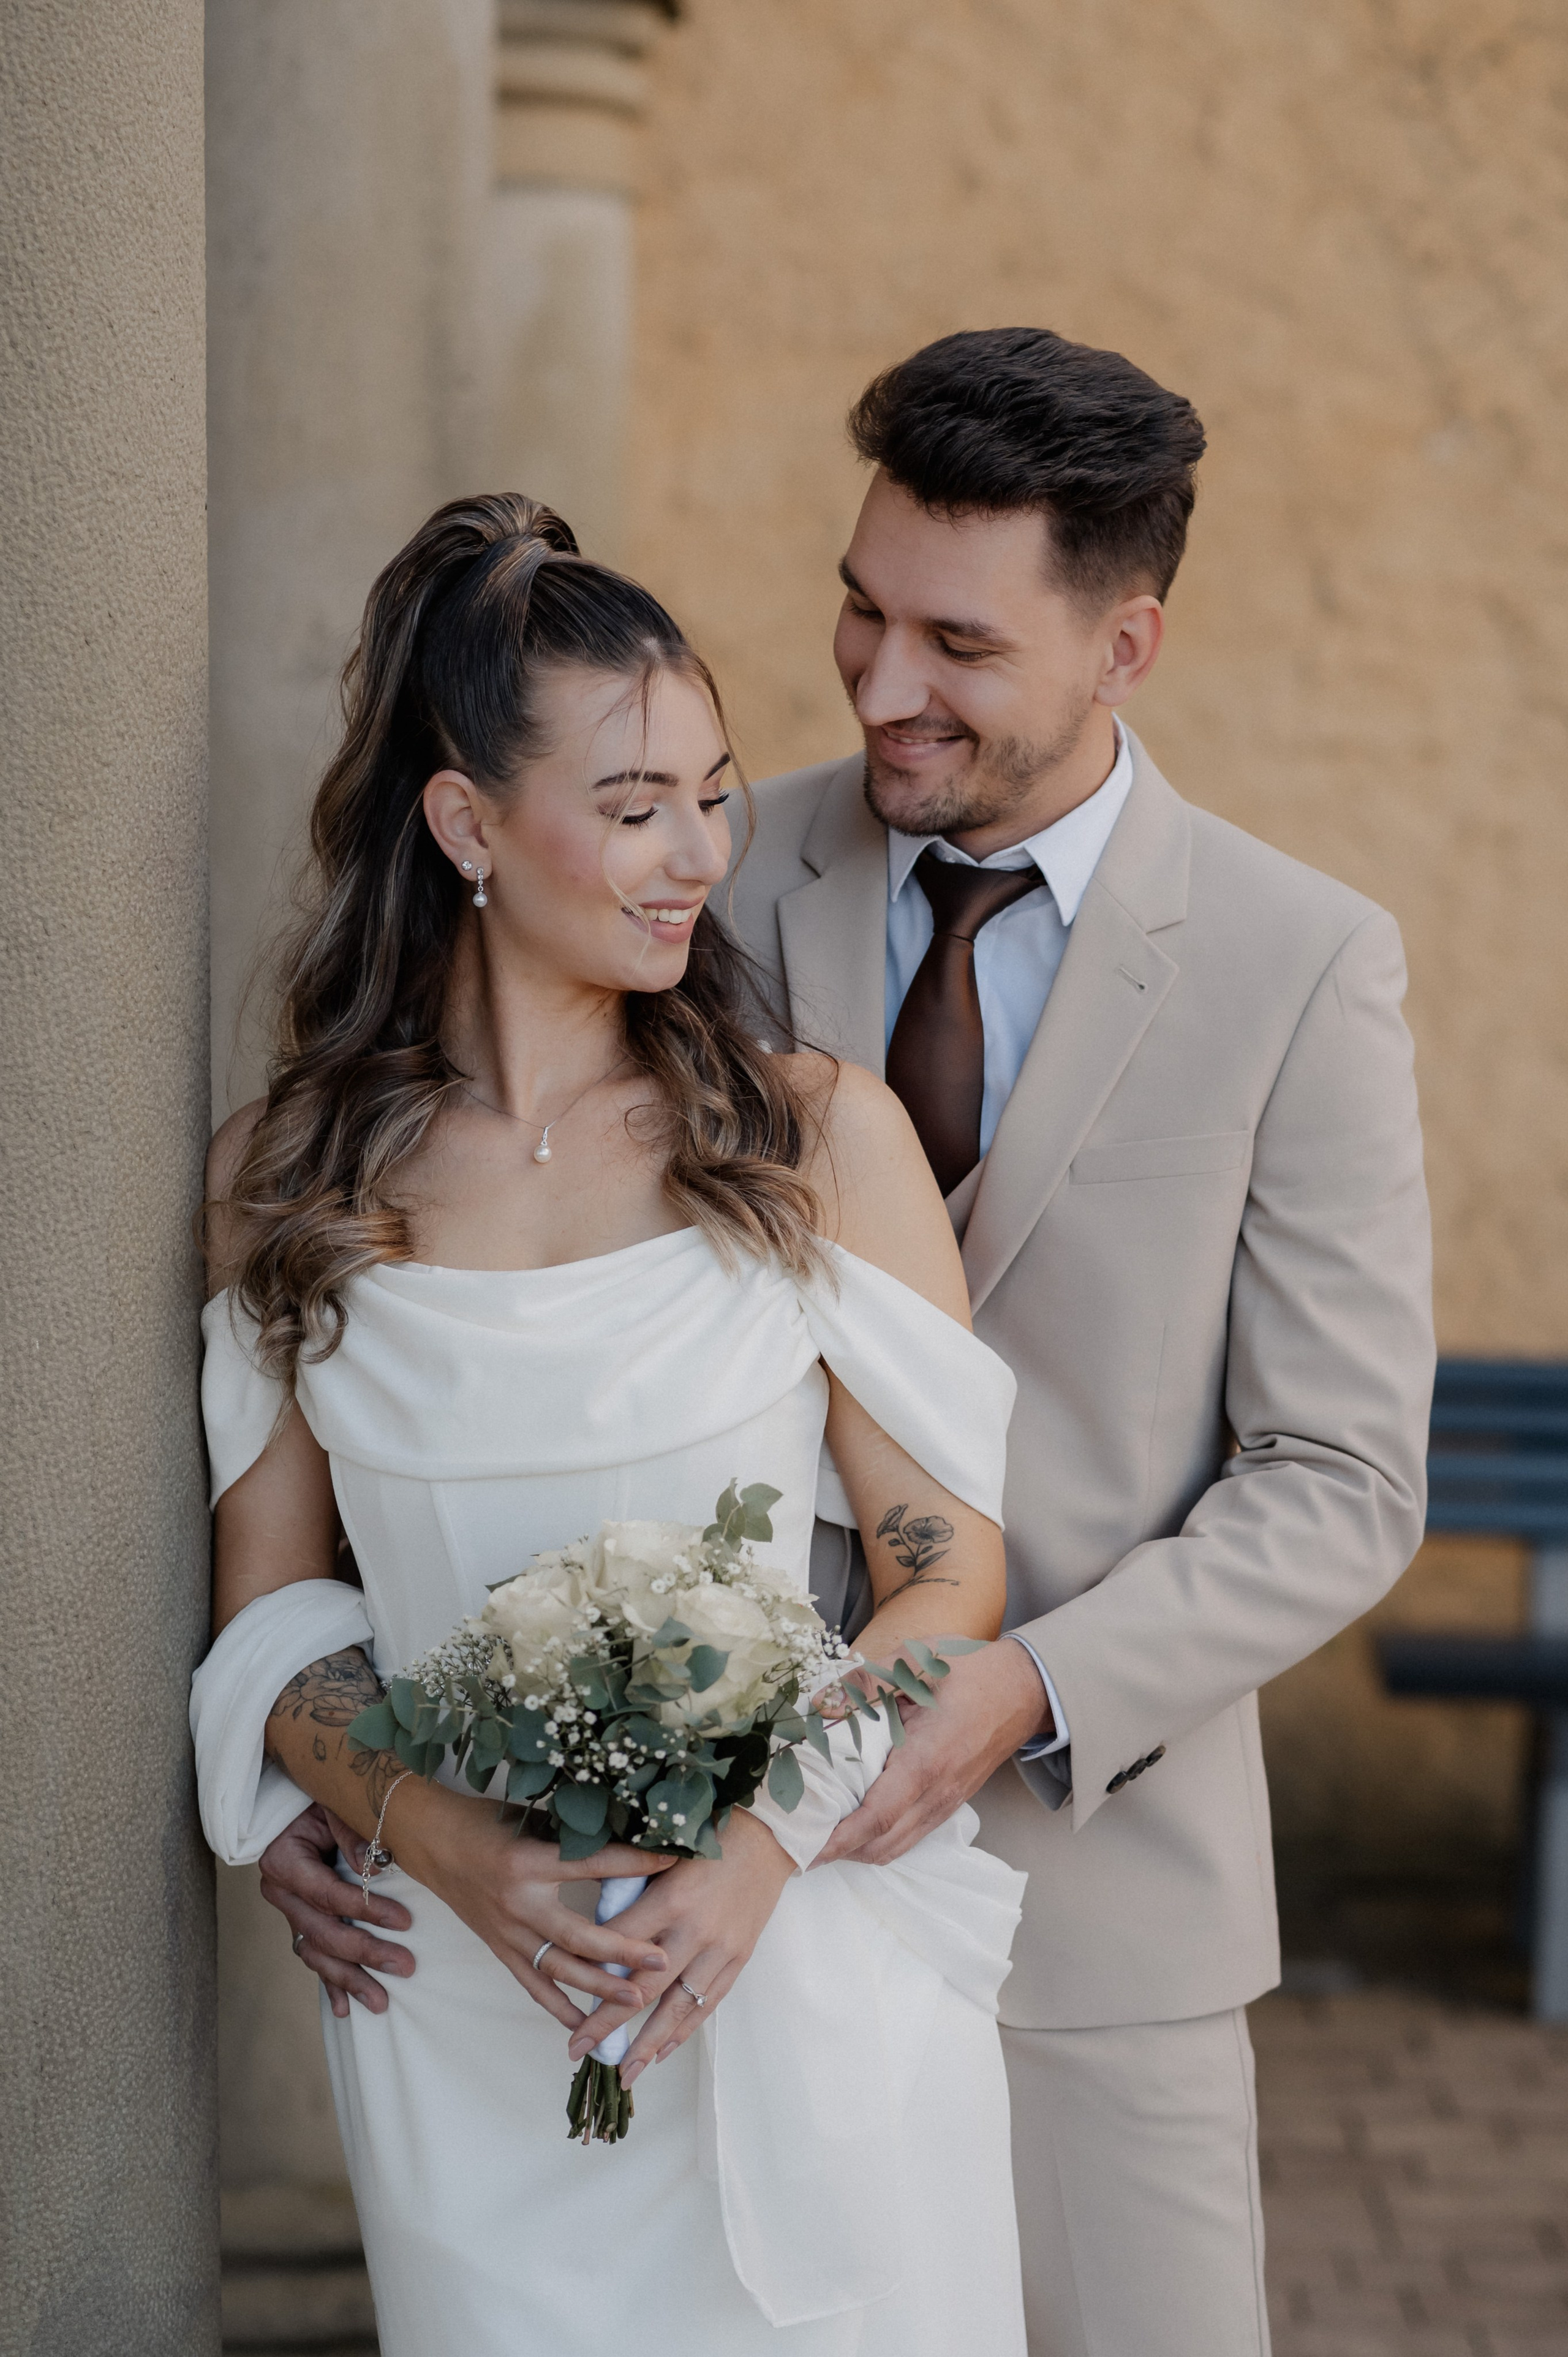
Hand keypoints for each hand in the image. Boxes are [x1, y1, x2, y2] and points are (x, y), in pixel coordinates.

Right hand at [258, 1803, 414, 2019]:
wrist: (290, 1806)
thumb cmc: (317, 1801)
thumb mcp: (334, 1805)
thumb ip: (352, 1833)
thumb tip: (374, 1868)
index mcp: (285, 1863)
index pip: (328, 1895)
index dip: (367, 1911)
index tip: (405, 1921)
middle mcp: (281, 1893)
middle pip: (323, 1933)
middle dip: (365, 1954)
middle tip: (404, 1966)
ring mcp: (288, 1911)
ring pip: (316, 1953)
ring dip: (348, 1980)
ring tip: (380, 2003)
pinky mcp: (299, 1922)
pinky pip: (312, 1956)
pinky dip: (328, 1984)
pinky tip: (344, 2009)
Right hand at [391, 1779, 676, 2037]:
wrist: (432, 1841)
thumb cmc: (485, 1822)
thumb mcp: (531, 1819)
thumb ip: (574, 1836)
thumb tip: (631, 1835)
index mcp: (530, 1861)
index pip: (593, 1865)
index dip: (635, 1863)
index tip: (674, 1861)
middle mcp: (519, 1903)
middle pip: (579, 1935)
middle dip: (624, 1950)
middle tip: (662, 1961)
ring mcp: (507, 1932)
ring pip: (559, 1969)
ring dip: (598, 1988)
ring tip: (635, 2000)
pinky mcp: (499, 1949)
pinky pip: (532, 1985)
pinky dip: (557, 2006)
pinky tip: (583, 2024)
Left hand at [568, 1810, 794, 2087]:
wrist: (767, 1837)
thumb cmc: (707, 1837)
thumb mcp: (663, 1854)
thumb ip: (631, 1887)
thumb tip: (594, 1925)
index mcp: (670, 1899)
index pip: (617, 1944)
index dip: (588, 1970)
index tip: (561, 1992)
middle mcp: (694, 1931)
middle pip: (643, 1988)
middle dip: (608, 2022)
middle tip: (576, 2049)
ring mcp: (719, 1950)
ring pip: (678, 2008)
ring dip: (648, 2044)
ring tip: (624, 2073)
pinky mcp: (738, 1958)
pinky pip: (707, 2004)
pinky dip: (684, 2031)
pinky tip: (663, 2052)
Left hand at [814, 1639, 1048, 1866]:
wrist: (1023, 1688)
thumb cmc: (970, 1672)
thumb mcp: (917, 1662)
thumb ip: (866, 1682)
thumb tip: (820, 1701)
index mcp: (926, 1761)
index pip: (876, 1818)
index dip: (838, 1840)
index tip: (806, 1847)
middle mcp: (938, 1793)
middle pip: (883, 1844)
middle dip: (839, 1853)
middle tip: (799, 1844)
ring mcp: (948, 1802)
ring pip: (898, 1846)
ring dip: (859, 1850)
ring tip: (822, 1837)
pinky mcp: (951, 1802)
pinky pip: (912, 1835)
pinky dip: (880, 1840)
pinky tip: (858, 1823)